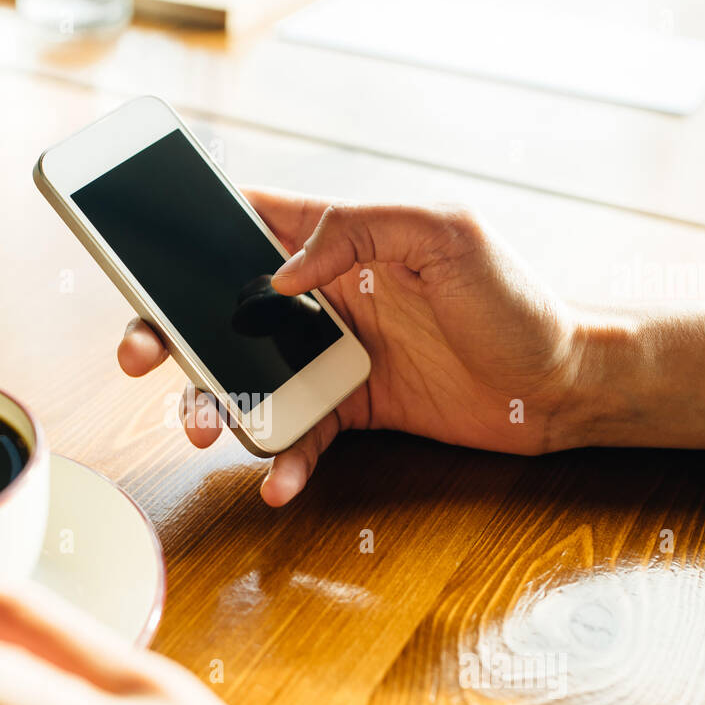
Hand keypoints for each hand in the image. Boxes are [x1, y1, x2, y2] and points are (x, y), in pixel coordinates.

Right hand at [118, 188, 582, 505]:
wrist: (566, 387)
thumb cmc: (519, 299)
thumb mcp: (449, 235)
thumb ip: (360, 228)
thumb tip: (278, 275)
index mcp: (341, 243)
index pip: (248, 223)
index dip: (188, 232)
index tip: (139, 252)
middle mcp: (326, 299)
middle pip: (223, 309)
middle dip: (170, 331)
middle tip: (138, 356)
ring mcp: (334, 357)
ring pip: (249, 378)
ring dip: (214, 404)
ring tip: (204, 428)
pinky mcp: (353, 410)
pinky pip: (299, 435)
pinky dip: (282, 459)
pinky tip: (277, 481)